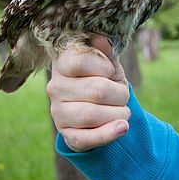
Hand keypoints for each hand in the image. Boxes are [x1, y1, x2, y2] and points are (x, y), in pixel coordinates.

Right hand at [47, 35, 130, 151]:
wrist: (100, 107)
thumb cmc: (103, 78)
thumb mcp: (107, 61)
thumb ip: (105, 51)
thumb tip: (102, 39)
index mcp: (62, 63)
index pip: (79, 61)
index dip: (104, 67)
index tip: (110, 70)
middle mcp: (55, 87)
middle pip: (96, 91)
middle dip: (120, 94)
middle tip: (123, 95)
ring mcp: (58, 113)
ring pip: (91, 115)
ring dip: (118, 113)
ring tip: (123, 111)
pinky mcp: (67, 135)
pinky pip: (87, 139)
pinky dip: (109, 134)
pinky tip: (122, 127)